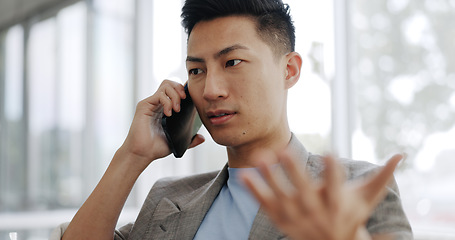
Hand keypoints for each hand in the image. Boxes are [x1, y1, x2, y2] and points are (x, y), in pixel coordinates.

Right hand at [120, 80, 204, 168]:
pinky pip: (159, 95)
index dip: (184, 90)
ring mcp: (151, 103)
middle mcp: (158, 103)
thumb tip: (202, 138)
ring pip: (166, 85)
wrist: (142, 154)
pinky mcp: (144, 105)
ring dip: (175, 95)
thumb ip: (190, 140)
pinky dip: (167, 102)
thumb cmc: (156, 148)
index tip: (191, 100)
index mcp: (165, 108)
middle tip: (184, 101)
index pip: (175, 90)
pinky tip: (169, 114)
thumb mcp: (178, 143)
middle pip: (170, 83)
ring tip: (177, 109)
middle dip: (180, 89)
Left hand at [240, 150, 401, 239]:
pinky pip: (266, 205)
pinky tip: (244, 176)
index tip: (330, 152)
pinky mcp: (281, 220)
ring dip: (270, 178)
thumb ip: (381, 176)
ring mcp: (296, 217)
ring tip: (260, 157)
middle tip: (283, 150)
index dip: (333, 171)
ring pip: (281, 197)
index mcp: (337, 204)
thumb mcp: (367, 198)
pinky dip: (255, 191)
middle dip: (294, 171)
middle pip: (303, 191)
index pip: (336, 186)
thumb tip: (401, 155)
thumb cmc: (352, 214)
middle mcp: (315, 212)